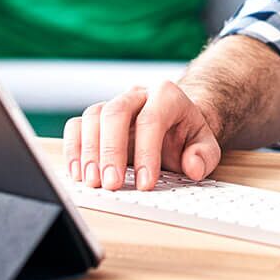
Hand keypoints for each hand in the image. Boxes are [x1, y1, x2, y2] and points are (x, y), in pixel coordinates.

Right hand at [62, 81, 222, 191]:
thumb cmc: (187, 135)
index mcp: (166, 95)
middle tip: (112, 184)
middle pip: (116, 112)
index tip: (146, 184)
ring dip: (89, 152)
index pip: (152, 118)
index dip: (147, 152)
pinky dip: (73, 149)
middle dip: (112, 150)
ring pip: (93, 117)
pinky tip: (79, 174)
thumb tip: (192, 166)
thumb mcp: (206, 145)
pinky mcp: (96, 119)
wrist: (175, 125)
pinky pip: (76, 126)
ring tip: (93, 183)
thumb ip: (204, 156)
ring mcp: (113, 104)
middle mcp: (137, 95)